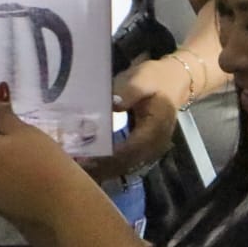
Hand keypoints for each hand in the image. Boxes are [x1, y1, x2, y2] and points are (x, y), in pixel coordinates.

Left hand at [79, 62, 179, 180]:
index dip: (106, 156)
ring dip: (100, 168)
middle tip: (72, 162)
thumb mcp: (142, 79)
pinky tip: (88, 160)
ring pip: (123, 166)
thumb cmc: (156, 78)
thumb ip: (127, 92)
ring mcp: (150, 151)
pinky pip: (124, 162)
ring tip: (76, 163)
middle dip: (98, 166)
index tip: (83, 156)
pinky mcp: (143, 150)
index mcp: (155, 129)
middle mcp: (154, 146)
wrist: (175, 81)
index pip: (129, 150)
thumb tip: (112, 106)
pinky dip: (106, 163)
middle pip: (124, 164)